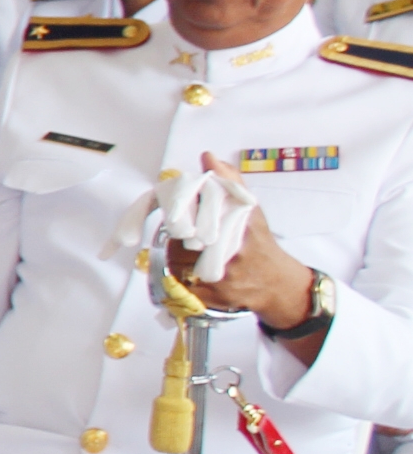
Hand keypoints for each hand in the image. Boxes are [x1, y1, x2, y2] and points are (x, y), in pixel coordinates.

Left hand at [170, 163, 323, 338]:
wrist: (278, 284)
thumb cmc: (258, 243)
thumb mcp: (249, 210)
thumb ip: (230, 182)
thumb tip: (208, 156)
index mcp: (241, 225)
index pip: (198, 215)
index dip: (181, 213)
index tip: (176, 211)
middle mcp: (235, 251)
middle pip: (182, 239)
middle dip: (178, 236)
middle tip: (185, 235)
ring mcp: (226, 276)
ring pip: (177, 262)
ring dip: (176, 256)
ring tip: (192, 253)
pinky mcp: (216, 297)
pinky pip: (182, 284)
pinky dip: (182, 277)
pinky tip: (194, 271)